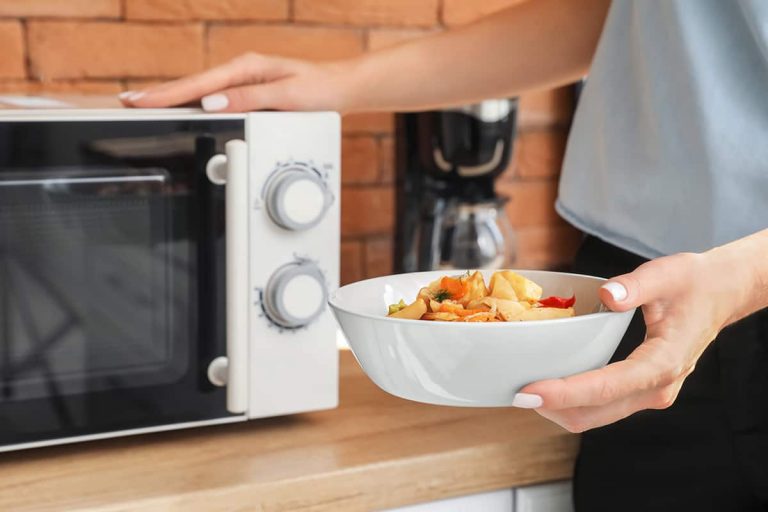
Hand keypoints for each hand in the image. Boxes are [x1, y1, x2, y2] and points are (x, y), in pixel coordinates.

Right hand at [119, 52, 356, 112]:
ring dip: (171, 97)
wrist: (339, 89)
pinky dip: (192, 101)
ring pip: (199, 90)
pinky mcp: (247, 91)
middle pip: (191, 85)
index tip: (140, 99)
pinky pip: (212, 96)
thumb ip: (248, 99)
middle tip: (127, 101)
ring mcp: (242, 81)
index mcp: (246, 68)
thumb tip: (212, 103)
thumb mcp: (286, 96)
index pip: (198, 84)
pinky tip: (180, 107)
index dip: (166, 94)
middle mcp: (241, 72)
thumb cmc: (318, 91)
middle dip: (158, 93)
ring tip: (144, 104)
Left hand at [517, 250, 744, 432]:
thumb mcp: (666, 274)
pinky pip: (603, 407)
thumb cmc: (693, 283)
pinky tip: (551, 384)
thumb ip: (636, 286)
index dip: (565, 392)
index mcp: (663, 363)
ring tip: (526, 390)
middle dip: (554, 407)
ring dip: (561, 408)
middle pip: (595, 413)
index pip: (606, 386)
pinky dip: (574, 401)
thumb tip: (608, 295)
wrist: (721, 294)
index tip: (530, 392)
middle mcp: (656, 388)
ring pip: (597, 417)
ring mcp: (650, 393)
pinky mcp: (642, 390)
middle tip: (515, 393)